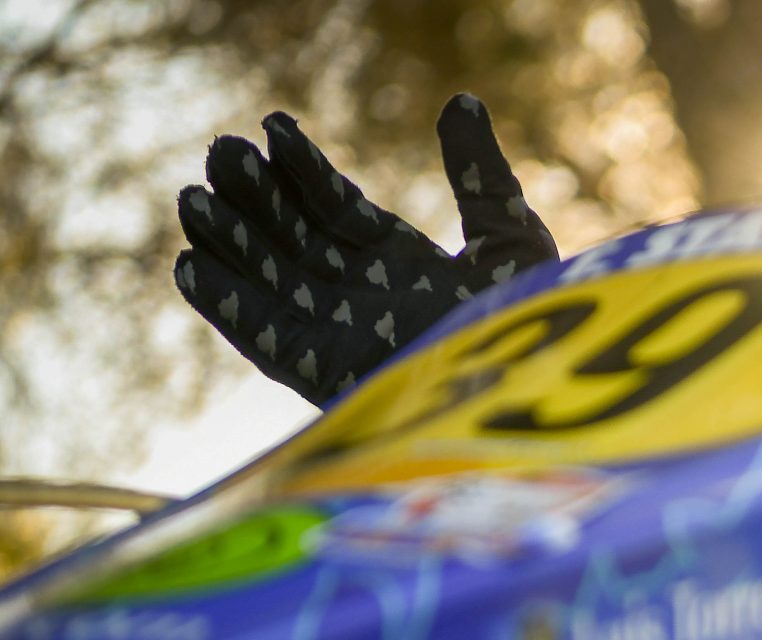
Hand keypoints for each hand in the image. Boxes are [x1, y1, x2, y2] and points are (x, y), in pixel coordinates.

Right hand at [173, 93, 557, 404]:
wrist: (541, 384)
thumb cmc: (538, 321)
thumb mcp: (510, 236)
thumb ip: (477, 174)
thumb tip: (461, 102)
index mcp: (406, 268)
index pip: (340, 210)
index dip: (305, 172)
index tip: (274, 127)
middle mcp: (370, 303)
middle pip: (298, 244)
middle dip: (258, 202)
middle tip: (220, 151)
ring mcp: (350, 341)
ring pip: (276, 286)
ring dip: (233, 247)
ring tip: (192, 200)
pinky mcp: (334, 380)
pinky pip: (270, 343)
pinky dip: (231, 311)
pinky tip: (190, 269)